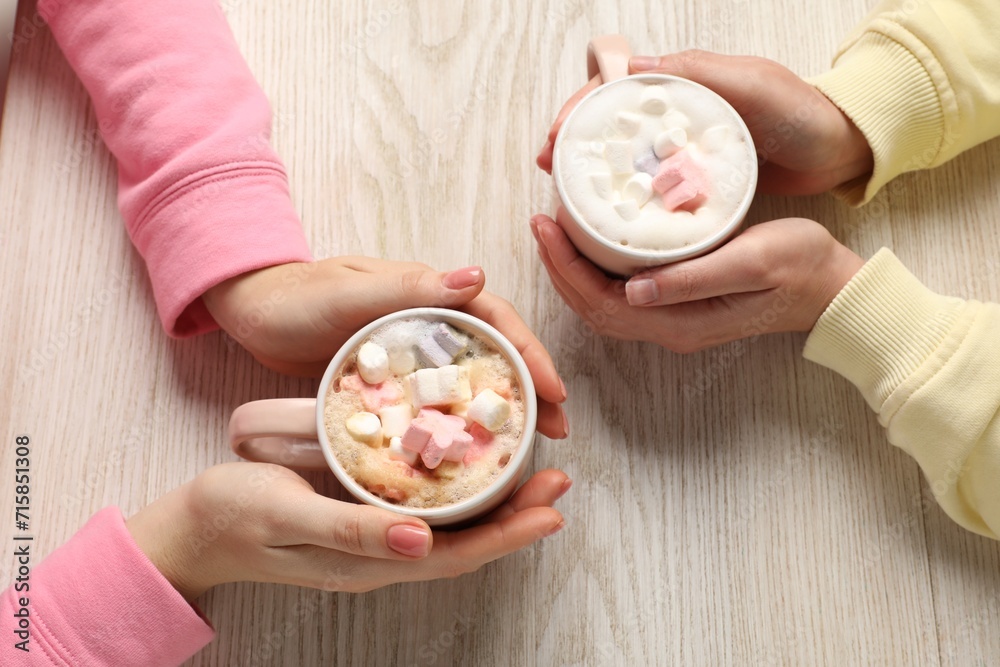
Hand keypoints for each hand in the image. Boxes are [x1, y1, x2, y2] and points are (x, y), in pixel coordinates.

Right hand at [126, 462, 569, 600]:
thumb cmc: (234, 514)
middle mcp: (383, 555)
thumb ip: (349, 529)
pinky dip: (459, 490)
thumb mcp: (286, 512)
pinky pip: (425, 508)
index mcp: (369, 560)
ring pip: (451, 527)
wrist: (195, 528)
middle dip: (517, 515)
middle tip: (559, 478)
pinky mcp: (363, 518)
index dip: (507, 533)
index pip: (456, 554)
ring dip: (496, 502)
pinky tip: (472, 466)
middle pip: (465, 541)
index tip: (551, 507)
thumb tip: (419, 541)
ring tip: (534, 471)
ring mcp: (375, 539)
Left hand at [203, 257, 567, 437]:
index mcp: (426, 293)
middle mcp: (428, 320)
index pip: (495, 320)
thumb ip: (408, 289)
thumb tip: (476, 277)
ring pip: (472, 379)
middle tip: (557, 431)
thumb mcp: (348, 293)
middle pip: (495, 352)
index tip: (554, 391)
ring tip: (530, 446)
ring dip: (503, 409)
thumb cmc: (294, 296)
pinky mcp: (394, 378)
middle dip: (531, 388)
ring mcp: (412, 351)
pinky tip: (471, 451)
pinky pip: (438, 400)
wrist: (250, 310)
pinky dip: (461, 422)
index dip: (529, 353)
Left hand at [531, 210, 863, 351]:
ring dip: (574, 269)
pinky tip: (592, 242)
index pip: (601, 301)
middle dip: (559, 266)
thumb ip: (692, 280)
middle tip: (541, 220)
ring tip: (556, 228)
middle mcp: (667, 329)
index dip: (567, 266)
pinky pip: (621, 294)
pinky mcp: (679, 307)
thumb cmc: (800, 267)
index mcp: (678, 322)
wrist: (832, 289)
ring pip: (603, 303)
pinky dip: (597, 270)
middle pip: (591, 306)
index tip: (548, 224)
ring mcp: (672, 321)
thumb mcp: (752, 262)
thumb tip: (633, 290)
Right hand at [536, 51, 873, 195]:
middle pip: (608, 125)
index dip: (579, 112)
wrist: (838, 148)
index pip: (612, 89)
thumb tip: (633, 69)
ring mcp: (682, 147)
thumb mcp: (752, 83)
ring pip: (623, 157)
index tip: (556, 139)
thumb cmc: (800, 111)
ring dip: (591, 173)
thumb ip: (699, 73)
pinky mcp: (693, 179)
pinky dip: (624, 196)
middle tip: (550, 171)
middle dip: (573, 144)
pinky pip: (648, 185)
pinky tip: (608, 214)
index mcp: (681, 84)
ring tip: (566, 197)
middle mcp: (675, 113)